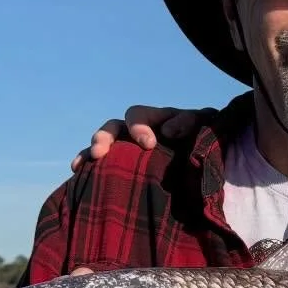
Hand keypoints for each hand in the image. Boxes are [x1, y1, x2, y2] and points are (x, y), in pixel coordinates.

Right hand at [69, 105, 196, 170]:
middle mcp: (136, 132)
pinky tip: (77, 172)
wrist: (209, 160)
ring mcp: (129, 150)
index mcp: (154, 120)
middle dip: (104, 138)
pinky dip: (88, 165)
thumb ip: (189, 120)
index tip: (149, 145)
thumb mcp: (203, 124)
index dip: (138, 127)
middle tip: (102, 153)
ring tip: (85, 163)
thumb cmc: (204, 137)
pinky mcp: (125, 167)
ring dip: (92, 151)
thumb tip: (167, 129)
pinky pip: (101, 164)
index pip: (136, 115)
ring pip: (103, 146)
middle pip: (112, 128)